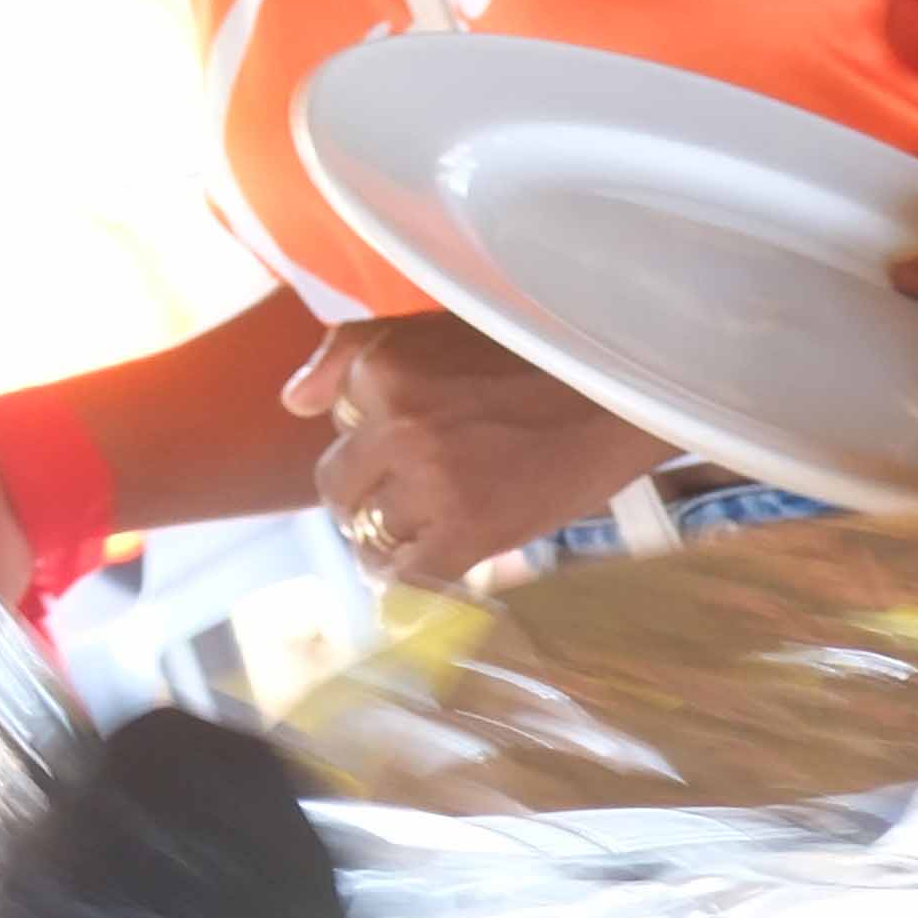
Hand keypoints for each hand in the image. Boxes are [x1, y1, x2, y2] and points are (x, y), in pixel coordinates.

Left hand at [287, 311, 666, 587]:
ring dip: (390, 542)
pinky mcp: (467, 532)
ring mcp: (429, 480)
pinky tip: (431, 576)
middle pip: (337, 484)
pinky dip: (410, 588)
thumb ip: (355, 354)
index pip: (335, 417)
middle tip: (410, 498)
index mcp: (384, 363)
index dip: (369, 435)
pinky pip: (408, 581)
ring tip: (431, 532)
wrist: (626, 395)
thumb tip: (292, 402)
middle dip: (365, 497)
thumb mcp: (440, 328)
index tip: (409, 441)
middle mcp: (395, 420)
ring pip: (368, 535)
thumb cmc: (541, 357)